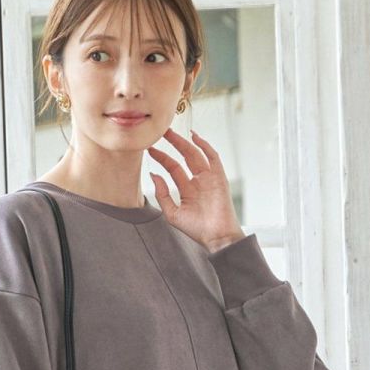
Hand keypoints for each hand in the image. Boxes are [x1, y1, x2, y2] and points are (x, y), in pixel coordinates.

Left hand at [147, 128, 245, 252]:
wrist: (216, 237)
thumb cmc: (196, 229)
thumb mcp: (172, 214)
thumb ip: (162, 195)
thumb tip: (154, 175)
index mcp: (187, 189)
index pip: (173, 167)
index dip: (162, 158)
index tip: (150, 149)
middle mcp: (197, 181)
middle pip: (184, 156)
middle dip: (173, 143)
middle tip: (160, 132)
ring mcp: (209, 178)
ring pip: (196, 154)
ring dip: (184, 142)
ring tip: (171, 132)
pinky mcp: (219, 177)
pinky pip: (212, 157)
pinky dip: (205, 146)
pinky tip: (194, 137)